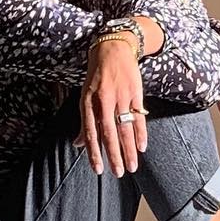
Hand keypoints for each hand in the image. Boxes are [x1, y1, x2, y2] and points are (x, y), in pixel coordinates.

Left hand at [79, 37, 147, 174]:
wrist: (113, 47)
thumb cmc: (97, 74)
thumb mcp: (85, 95)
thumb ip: (85, 121)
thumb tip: (78, 144)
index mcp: (88, 102)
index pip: (91, 132)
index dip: (94, 152)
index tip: (98, 169)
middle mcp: (103, 100)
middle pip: (109, 133)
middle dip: (114, 155)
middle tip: (118, 173)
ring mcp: (120, 96)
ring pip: (125, 128)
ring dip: (129, 149)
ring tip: (132, 167)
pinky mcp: (134, 92)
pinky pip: (138, 117)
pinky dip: (141, 133)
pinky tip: (142, 147)